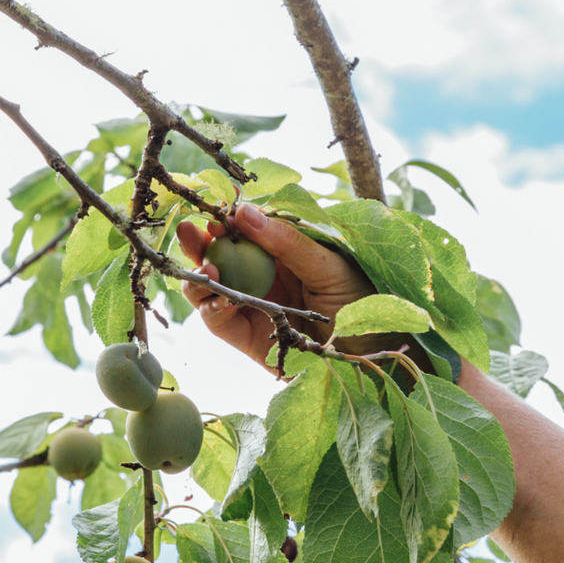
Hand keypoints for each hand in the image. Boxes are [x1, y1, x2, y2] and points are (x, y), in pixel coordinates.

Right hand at [177, 203, 375, 371]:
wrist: (371, 354)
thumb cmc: (360, 302)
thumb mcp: (327, 264)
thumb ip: (286, 242)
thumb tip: (246, 214)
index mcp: (281, 253)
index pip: (244, 230)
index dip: (226, 219)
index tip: (217, 208)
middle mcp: (262, 277)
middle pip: (218, 257)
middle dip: (200, 244)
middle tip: (192, 232)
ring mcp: (252, 307)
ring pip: (210, 289)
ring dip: (199, 278)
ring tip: (205, 270)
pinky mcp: (247, 339)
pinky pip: (219, 322)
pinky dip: (212, 309)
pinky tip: (219, 299)